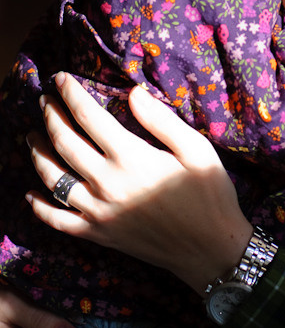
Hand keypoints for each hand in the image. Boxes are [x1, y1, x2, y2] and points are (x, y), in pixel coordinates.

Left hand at [26, 74, 252, 296]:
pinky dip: (40, 207)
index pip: (89, 117)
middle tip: (44, 100)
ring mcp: (99, 212)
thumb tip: (133, 93)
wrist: (210, 249)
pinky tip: (31, 194)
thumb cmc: (208, 194)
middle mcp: (107, 183)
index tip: (60, 78)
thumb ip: (161, 120)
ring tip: (32, 135)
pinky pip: (58, 221)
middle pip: (64, 143)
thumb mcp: (196, 149)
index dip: (71, 94)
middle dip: (50, 116)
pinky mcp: (98, 235)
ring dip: (37, 153)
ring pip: (52, 178)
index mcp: (131, 158)